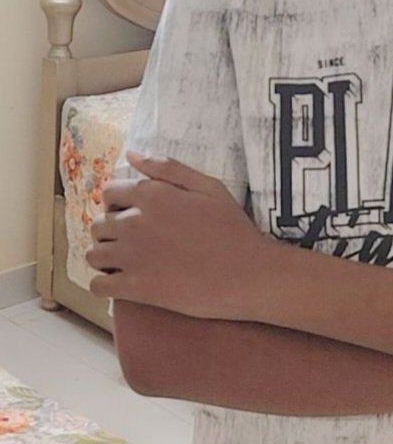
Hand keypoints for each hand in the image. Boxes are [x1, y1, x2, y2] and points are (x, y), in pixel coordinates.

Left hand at [86, 152, 269, 318]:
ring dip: (104, 257)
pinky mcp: (135, 288)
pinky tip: (122, 285)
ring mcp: (132, 256)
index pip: (110, 192)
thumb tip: (132, 155)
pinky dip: (104, 285)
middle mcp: (134, 222)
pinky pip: (98, 285)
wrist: (247, 275)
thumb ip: (168, 168)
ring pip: (93, 254)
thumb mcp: (208, 186)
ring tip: (125, 263)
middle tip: (132, 242)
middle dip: (110, 231)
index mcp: (151, 195)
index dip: (118, 203)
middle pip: (98, 224)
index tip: (131, 214)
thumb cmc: (232, 229)